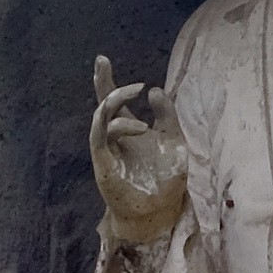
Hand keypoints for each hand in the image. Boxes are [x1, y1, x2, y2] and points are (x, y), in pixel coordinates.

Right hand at [90, 56, 188, 237]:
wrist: (160, 212)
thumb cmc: (165, 179)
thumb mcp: (173, 140)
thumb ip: (166, 115)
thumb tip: (154, 90)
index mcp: (128, 131)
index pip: (113, 102)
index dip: (106, 81)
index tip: (102, 59)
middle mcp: (113, 139)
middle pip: (101, 105)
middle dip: (102, 83)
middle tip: (108, 67)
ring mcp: (106, 150)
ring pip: (100, 117)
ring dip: (115, 101)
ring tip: (137, 94)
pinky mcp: (103, 163)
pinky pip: (100, 136)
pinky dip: (117, 125)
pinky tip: (139, 126)